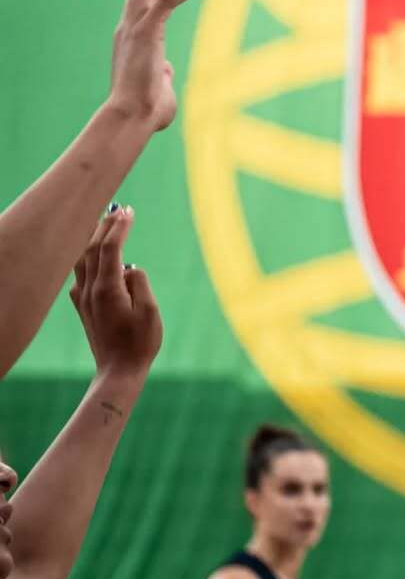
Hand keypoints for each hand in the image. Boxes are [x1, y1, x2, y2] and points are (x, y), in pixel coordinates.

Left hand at [69, 206, 161, 382]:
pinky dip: (88, 256)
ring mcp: (83, 299)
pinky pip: (81, 274)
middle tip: (119, 208)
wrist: (118, 370)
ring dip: (93, 238)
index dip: (119, 227)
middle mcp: (90, 291)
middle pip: (91, 249)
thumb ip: (139, 283)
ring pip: (82, 260)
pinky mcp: (83, 306)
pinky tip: (95, 253)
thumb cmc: (140, 343)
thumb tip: (129, 267)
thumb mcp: (150, 311)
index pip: (110, 249)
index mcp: (107, 290)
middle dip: (105, 226)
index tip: (130, 211)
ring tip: (105, 222)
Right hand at [106, 0, 207, 131]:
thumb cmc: (146, 110)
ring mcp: (134, 30)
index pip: (140, 5)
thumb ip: (161, 75)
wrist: (133, 116)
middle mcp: (127, 30)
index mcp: (129, 41)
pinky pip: (165, 1)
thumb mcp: (156, 86)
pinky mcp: (146, 33)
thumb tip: (166, 72)